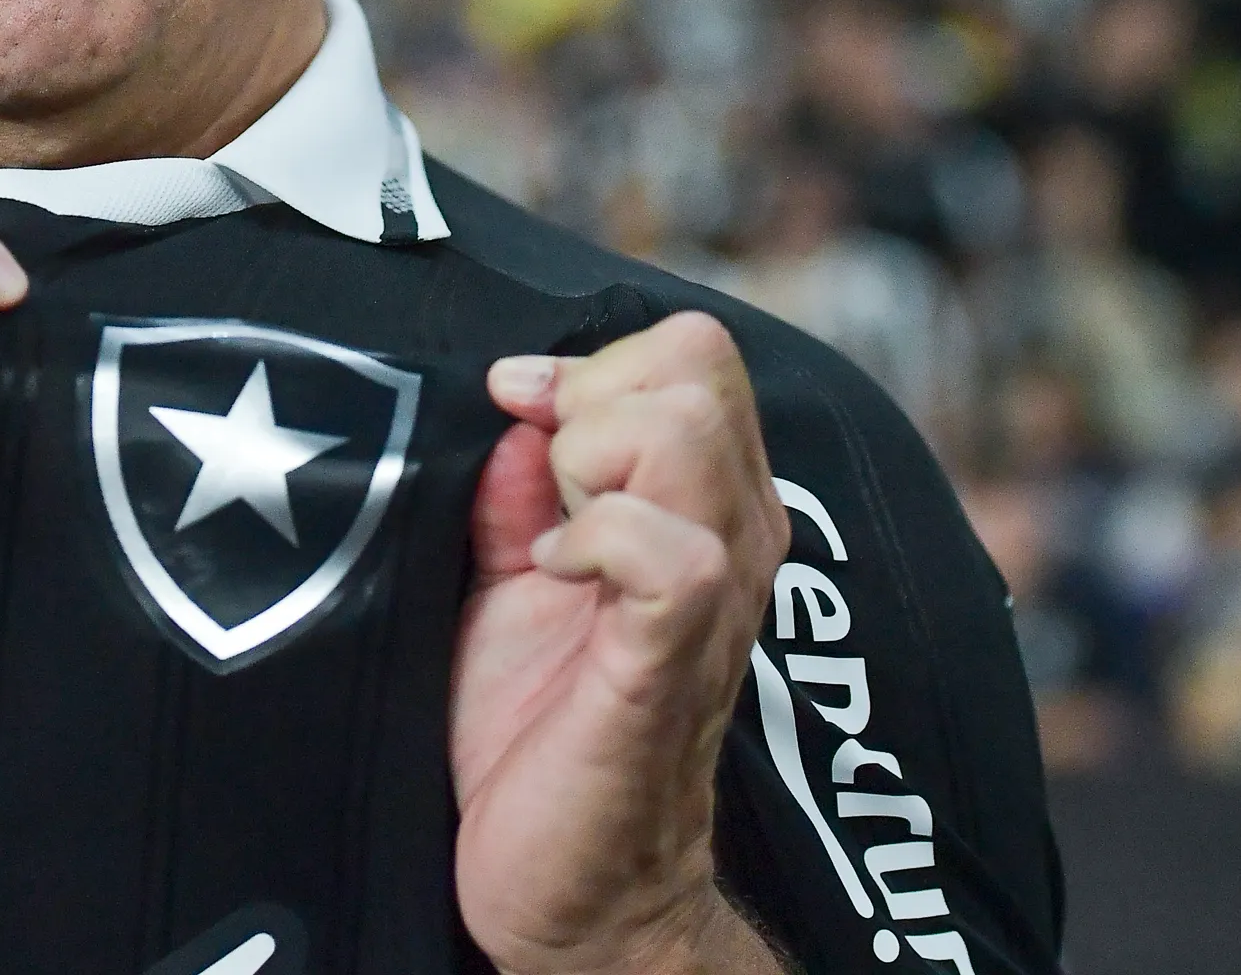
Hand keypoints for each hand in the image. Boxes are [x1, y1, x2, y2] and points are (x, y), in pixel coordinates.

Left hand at [451, 313, 790, 974]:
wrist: (570, 886)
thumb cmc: (536, 731)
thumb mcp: (507, 575)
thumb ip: (519, 484)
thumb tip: (514, 399)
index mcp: (702, 505)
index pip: (689, 353)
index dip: (589, 364)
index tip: (521, 416)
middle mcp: (733, 536)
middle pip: (695, 365)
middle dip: (587, 396)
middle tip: (545, 488)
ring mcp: (718, 595)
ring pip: (689, 429)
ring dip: (592, 460)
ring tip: (554, 536)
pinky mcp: (677, 659)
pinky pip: (672, 549)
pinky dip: (596, 539)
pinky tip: (557, 577)